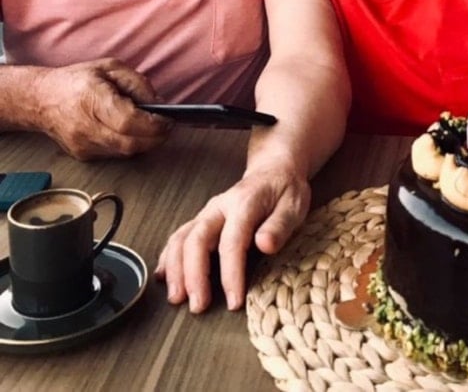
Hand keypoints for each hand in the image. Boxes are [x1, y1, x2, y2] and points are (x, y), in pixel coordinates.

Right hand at [33, 58, 169, 158]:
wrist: (40, 99)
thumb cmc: (77, 80)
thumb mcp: (110, 68)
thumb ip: (138, 84)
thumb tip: (158, 104)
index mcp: (92, 99)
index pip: (128, 121)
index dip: (153, 124)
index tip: (168, 119)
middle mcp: (85, 126)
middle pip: (129, 143)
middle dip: (155, 138)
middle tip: (167, 127)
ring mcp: (82, 144)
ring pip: (125, 152)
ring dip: (145, 143)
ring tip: (153, 128)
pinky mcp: (82, 155)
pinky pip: (115, 154)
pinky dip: (129, 145)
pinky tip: (133, 133)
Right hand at [155, 161, 310, 312]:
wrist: (274, 170)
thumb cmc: (286, 191)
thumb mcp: (294, 205)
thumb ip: (279, 225)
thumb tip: (265, 245)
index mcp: (244, 203)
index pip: (232, 241)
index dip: (230, 274)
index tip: (234, 301)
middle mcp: (220, 207)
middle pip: (197, 239)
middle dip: (193, 275)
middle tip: (197, 306)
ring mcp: (208, 213)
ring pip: (182, 238)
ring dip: (175, 269)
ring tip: (176, 298)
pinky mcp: (202, 220)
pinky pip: (179, 237)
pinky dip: (168, 257)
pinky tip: (163, 276)